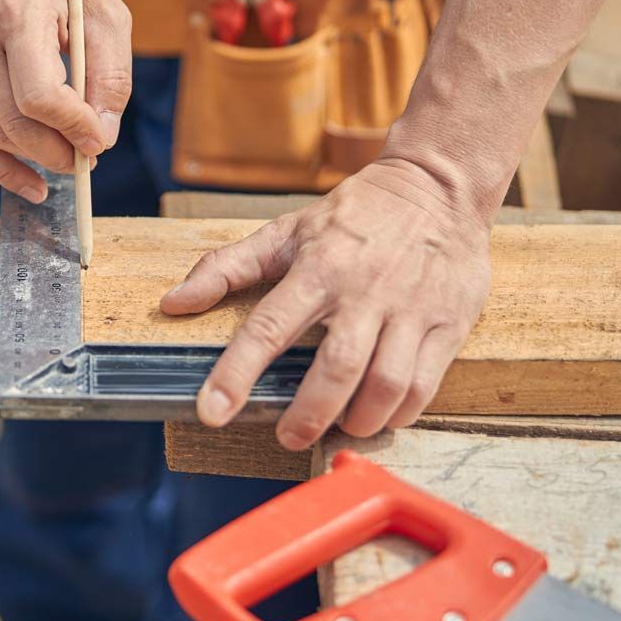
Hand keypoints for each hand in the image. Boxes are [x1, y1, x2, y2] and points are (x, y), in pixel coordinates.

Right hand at [0, 0, 131, 202]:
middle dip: (59, 152)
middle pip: (17, 123)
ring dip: (38, 159)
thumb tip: (102, 137)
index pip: (39, 94)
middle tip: (88, 158)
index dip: (73, 127)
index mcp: (18, 14)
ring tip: (68, 158)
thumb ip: (111, 75)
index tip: (99, 140)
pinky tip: (31, 184)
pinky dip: (2, 169)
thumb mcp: (104, 14)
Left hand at [160, 160, 492, 447]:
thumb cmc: (354, 215)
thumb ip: (226, 268)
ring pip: (386, 384)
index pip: (268, 327)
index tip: (212, 411)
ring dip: (359, 419)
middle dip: (309, 415)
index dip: (236, 373)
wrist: (438, 185)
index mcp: (318, 269)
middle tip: (289, 436)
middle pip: (336, 369)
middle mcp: (364, 291)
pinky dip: (400, 412)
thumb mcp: (285, 231)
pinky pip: (424, 384)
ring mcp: (411, 309)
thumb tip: (173, 303)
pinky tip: (380, 415)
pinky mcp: (448, 323)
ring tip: (339, 427)